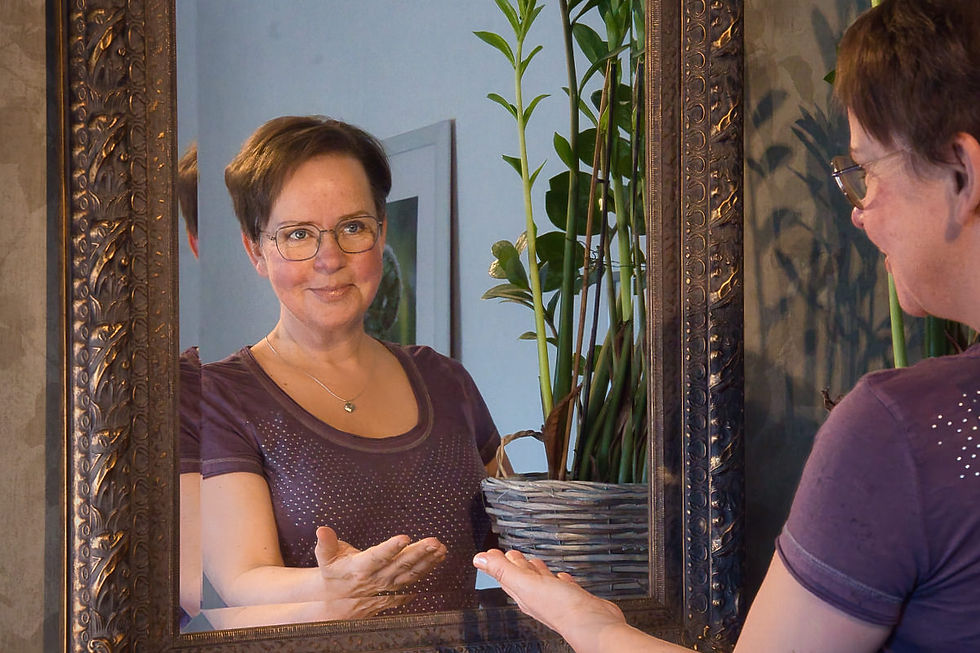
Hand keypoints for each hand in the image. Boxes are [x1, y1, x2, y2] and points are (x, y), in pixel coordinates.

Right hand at [314, 526, 446, 599]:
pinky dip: (428, 568)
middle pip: (401, 565)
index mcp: (360, 567)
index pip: (378, 557)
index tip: (404, 538)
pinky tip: (439, 558)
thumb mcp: (325, 558)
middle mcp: (377, 578)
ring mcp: (389, 584)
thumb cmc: (334, 572)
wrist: (337, 600)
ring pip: (412, 573)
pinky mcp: (397, 587)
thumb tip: (322, 529)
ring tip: (441, 548)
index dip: (391, 548)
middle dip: (419, 553)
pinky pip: (416, 578)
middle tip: (434, 541)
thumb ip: (326, 543)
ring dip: (428, 561)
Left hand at [473, 549, 626, 647]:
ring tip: (535, 562)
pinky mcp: (573, 598)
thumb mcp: (526, 583)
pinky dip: (559, 578)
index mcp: (524, 593)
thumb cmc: (561, 607)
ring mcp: (556, 598)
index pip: (506, 575)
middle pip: (523, 577)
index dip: (499, 563)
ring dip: (537, 570)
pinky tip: (563, 576)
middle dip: (517, 564)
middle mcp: (538, 597)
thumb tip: (479, 560)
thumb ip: (503, 570)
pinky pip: (563, 586)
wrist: (593, 623)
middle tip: (511, 554)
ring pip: (542, 581)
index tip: (493, 553)